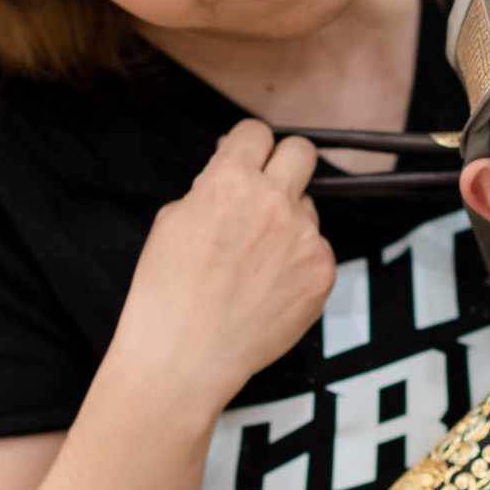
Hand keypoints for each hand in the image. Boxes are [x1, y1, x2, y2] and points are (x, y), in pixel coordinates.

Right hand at [112, 118, 335, 413]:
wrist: (185, 357)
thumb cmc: (167, 292)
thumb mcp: (172, 220)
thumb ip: (211, 187)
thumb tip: (233, 169)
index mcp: (230, 180)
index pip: (256, 132)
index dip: (248, 145)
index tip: (246, 158)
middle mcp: (275, 202)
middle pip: (302, 152)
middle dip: (285, 162)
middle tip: (270, 187)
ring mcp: (305, 238)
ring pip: (308, 209)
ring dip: (289, 222)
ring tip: (255, 263)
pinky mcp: (322, 273)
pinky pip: (316, 251)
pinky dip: (298, 263)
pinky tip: (269, 288)